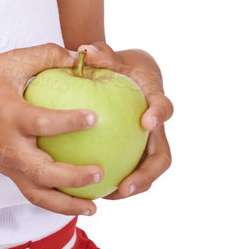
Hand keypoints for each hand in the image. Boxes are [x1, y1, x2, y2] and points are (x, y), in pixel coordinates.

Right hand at [0, 43, 106, 216]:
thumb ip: (47, 56)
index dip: (69, 122)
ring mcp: (6, 163)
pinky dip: (55, 201)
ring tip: (93, 207)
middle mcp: (8, 146)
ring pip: (36, 194)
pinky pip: (32, 191)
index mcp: (10, 116)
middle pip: (41, 173)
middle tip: (99, 173)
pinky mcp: (6, 172)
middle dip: (72, 178)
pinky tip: (79, 201)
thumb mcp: (11, 61)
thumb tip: (82, 56)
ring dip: (66, 205)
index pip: (42, 123)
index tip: (95, 118)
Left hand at [70, 42, 173, 199]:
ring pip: (147, 171)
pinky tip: (89, 192)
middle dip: (148, 174)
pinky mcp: (135, 154)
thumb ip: (102, 55)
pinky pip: (128, 172)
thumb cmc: (121, 65)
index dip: (160, 115)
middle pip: (162, 156)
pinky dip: (114, 184)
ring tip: (108, 197)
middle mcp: (156, 127)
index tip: (147, 121)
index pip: (164, 106)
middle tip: (127, 185)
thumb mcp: (113, 57)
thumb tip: (84, 51)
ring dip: (132, 187)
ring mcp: (148, 144)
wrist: (129, 75)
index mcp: (155, 100)